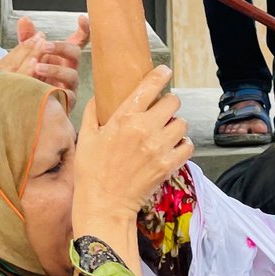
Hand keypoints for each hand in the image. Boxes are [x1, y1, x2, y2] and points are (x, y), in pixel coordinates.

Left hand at [0, 15, 86, 110]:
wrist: (28, 106)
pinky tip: (43, 89)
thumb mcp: (26, 58)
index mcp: (62, 57)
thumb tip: (25, 20)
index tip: (81, 19)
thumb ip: (26, 39)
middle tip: (44, 46)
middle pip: (76, 53)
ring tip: (36, 68)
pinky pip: (68, 96)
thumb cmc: (31, 81)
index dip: (84, 30)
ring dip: (55, 69)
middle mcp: (69, 69)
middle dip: (61, 48)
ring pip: (72, 75)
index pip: (78, 41)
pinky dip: (56, 91)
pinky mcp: (67, 102)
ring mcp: (70, 86)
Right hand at [73, 64, 193, 222]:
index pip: (149, 86)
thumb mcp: (86, 137)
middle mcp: (144, 129)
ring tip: (166, 132)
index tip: (165, 71)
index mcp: (123, 118)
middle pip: (173, 102)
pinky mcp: (168, 165)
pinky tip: (173, 147)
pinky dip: (183, 145)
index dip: (160, 75)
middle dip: (169, 103)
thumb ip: (92, 112)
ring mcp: (159, 147)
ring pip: (182, 123)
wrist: (104, 204)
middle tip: (162, 111)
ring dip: (176, 125)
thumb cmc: (91, 172)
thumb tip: (98, 97)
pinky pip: (188, 146)